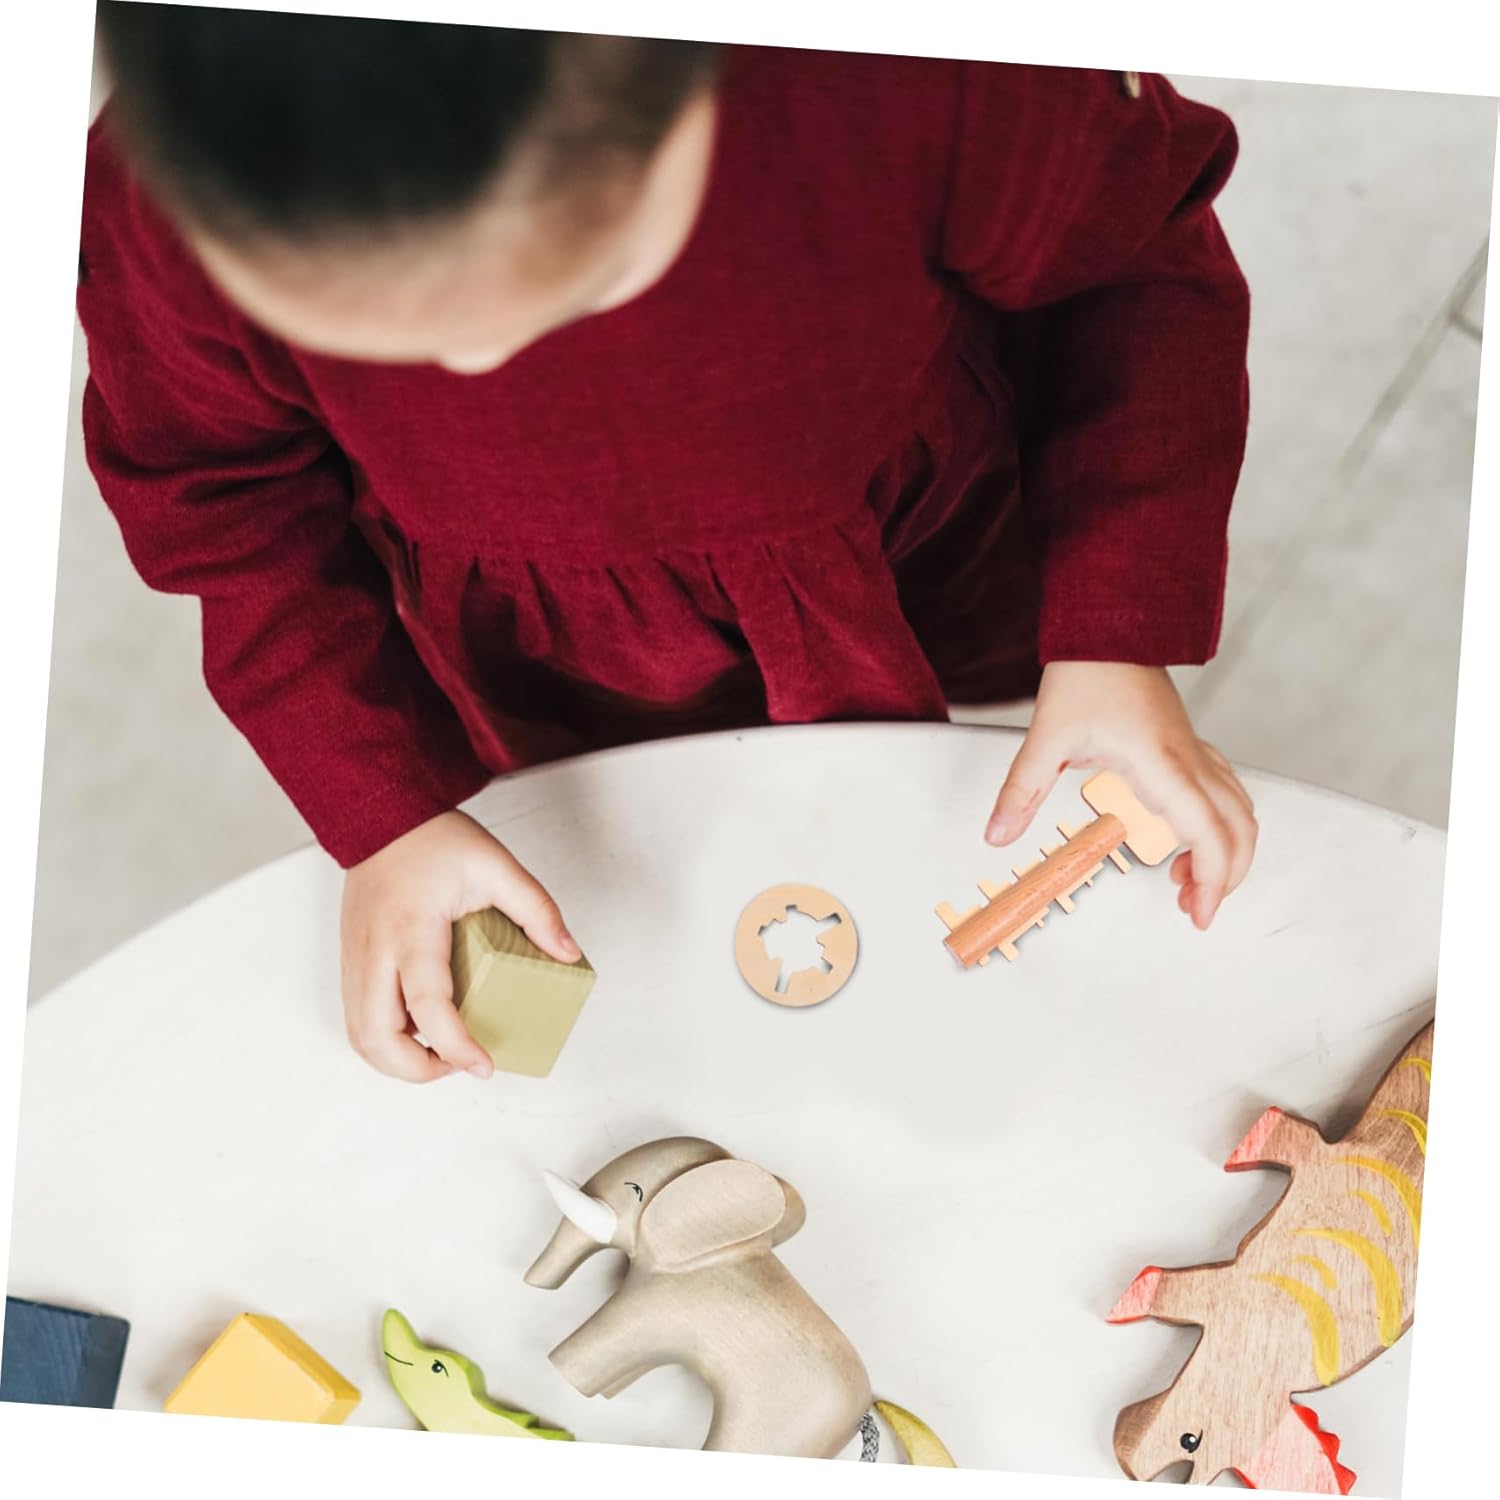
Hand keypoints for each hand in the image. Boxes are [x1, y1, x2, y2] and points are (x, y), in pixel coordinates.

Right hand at [340, 809, 580, 1081]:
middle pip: (377, 1037)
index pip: (428, 1006)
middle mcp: (374, 952)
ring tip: (441, 1055)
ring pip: (359, 1035)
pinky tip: (419, 1032)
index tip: (484, 1066)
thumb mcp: (496, 866)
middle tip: (462, 1065)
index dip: (455, 1046)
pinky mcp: (351, 960)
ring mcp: (356, 959)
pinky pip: (357, 1016)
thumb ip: (535, 910)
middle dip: (418, 1070)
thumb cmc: (433, 839)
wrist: (382, 817)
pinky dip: (384, 1039)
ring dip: (396, 1060)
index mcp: (411, 931)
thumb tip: (567, 952)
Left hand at [985, 662, 1256, 929]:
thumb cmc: (1088, 672)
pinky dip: (1221, 824)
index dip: (1214, 879)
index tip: (1199, 913)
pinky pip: (1224, 791)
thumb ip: (1022, 789)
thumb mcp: (1047, 736)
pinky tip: (1188, 838)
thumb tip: (998, 833)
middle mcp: (1188, 760)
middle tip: (1194, 908)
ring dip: (1227, 851)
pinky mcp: (1188, 746)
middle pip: (1238, 828)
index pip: (1207, 832)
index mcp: (1162, 763)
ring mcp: (1194, 752)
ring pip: (1239, 810)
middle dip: (1227, 876)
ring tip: (1189, 881)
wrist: (1110, 628)